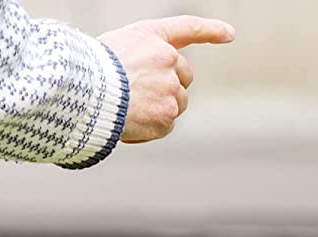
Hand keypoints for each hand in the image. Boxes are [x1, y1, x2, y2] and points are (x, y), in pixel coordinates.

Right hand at [99, 15, 234, 143]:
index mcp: (151, 36)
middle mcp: (166, 58)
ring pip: (178, 103)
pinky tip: (132, 122)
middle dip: (171, 86)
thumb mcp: (115, 50)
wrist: (87, 93)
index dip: (211, 30)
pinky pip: (167, 125)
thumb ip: (142, 59)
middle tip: (143, 93)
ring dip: (162, 108)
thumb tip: (149, 86)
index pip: (187, 28)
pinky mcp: (167, 115)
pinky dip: (152, 128)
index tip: (230, 35)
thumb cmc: (90, 72)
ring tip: (133, 107)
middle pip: (184, 76)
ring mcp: (170, 87)